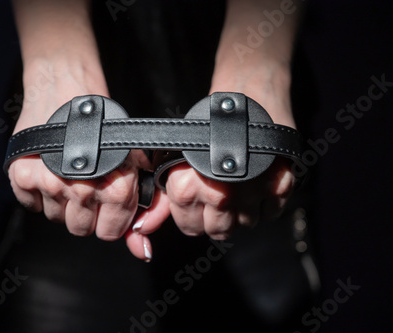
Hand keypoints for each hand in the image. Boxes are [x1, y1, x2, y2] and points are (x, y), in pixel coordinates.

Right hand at [8, 59, 154, 244]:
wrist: (69, 88)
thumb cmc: (103, 122)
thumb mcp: (132, 165)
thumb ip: (141, 211)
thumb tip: (143, 252)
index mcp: (115, 188)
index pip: (110, 233)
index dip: (110, 220)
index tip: (107, 204)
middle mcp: (82, 188)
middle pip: (80, 229)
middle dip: (86, 213)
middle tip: (86, 186)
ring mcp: (49, 182)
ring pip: (55, 218)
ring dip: (61, 202)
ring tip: (67, 173)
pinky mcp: (22, 175)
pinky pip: (31, 205)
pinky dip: (38, 192)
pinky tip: (49, 170)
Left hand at [128, 61, 297, 247]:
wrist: (246, 93)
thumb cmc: (209, 123)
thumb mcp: (176, 160)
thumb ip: (164, 198)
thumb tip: (149, 229)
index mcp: (187, 188)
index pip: (190, 228)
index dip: (194, 217)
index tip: (199, 205)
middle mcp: (219, 194)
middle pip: (220, 232)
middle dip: (218, 219)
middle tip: (220, 198)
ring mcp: (251, 192)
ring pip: (246, 225)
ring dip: (243, 212)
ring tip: (239, 188)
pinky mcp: (280, 185)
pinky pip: (272, 214)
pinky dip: (267, 204)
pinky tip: (258, 184)